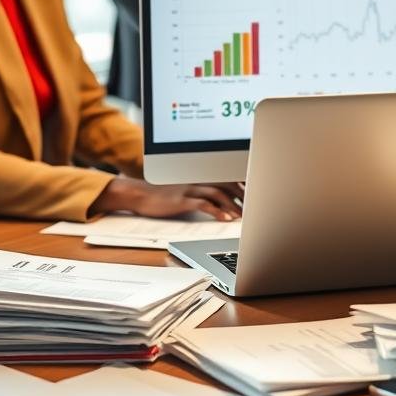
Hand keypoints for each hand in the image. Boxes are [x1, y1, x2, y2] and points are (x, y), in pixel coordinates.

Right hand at [90, 177, 243, 219]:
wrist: (140, 195)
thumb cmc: (163, 195)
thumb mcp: (185, 191)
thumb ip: (202, 193)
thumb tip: (221, 203)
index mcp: (199, 177)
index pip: (226, 177)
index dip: (242, 184)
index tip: (255, 194)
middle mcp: (197, 180)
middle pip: (226, 183)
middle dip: (242, 195)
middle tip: (255, 207)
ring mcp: (189, 189)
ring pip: (217, 193)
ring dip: (232, 204)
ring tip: (242, 216)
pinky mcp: (181, 200)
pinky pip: (202, 203)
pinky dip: (216, 210)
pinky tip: (225, 218)